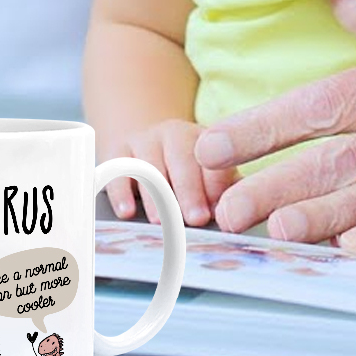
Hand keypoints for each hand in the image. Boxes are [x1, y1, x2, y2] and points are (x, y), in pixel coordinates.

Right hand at [101, 119, 236, 227]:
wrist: (148, 143)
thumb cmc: (185, 170)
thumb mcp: (207, 173)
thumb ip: (224, 191)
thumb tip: (238, 214)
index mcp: (204, 140)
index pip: (213, 158)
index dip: (216, 184)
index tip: (218, 209)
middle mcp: (174, 134)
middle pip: (182, 158)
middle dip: (189, 190)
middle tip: (195, 218)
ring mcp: (144, 140)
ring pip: (149, 164)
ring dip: (156, 194)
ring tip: (161, 221)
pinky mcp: (117, 152)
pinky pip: (117, 169)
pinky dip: (121, 191)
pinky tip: (127, 212)